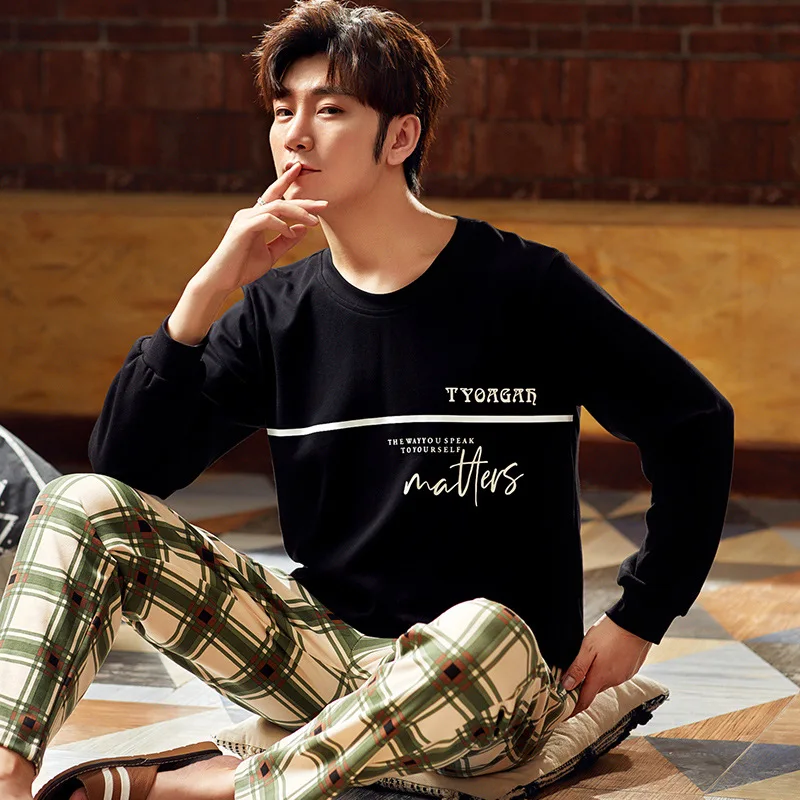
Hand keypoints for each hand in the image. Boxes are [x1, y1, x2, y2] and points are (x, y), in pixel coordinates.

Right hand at [195, 163, 328, 295]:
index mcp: (256, 217)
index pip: (274, 195)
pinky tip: (290, 231)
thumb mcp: (270, 254)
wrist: (222, 281)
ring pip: (276, 206)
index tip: (301, 171)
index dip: (287, 182)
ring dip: (298, 212)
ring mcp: (245, 219)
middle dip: (304, 201)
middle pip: (281, 199)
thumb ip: (286, 241)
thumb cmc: (242, 268)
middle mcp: (250, 214)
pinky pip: (267, 219)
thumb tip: (302, 229)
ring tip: (314, 222)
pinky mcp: (242, 228)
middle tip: (324, 204)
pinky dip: (281, 224)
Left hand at [561, 614, 652, 717]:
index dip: (573, 710)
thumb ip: (578, 668)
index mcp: (600, 677)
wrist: (637, 623)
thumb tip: (566, 686)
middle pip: (593, 691)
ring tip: (588, 666)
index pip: (584, 701)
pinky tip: (604, 659)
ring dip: (595, 678)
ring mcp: (624, 676)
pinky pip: (615, 675)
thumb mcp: (588, 647)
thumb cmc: (610, 632)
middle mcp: (614, 681)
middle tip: (570, 684)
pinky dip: (606, 672)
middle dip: (582, 691)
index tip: (564, 716)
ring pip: (604, 682)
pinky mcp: (631, 670)